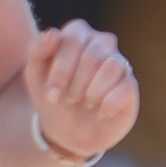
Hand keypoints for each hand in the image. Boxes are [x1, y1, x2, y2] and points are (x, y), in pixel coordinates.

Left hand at [24, 17, 136, 165]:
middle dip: (75, 85)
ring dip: (92, 93)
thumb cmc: (52, 98)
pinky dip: (108, 105)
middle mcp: (101, 42)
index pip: (72, 41)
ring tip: (86, 104)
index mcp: (77, 33)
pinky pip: (125, 87)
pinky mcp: (130, 85)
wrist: (69, 133)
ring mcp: (119, 62)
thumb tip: (52, 34)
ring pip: (111, 67)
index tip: (51, 94)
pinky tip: (101, 112)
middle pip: (91, 57)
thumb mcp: (35, 77)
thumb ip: (36, 51)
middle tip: (70, 99)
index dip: (60, 71)